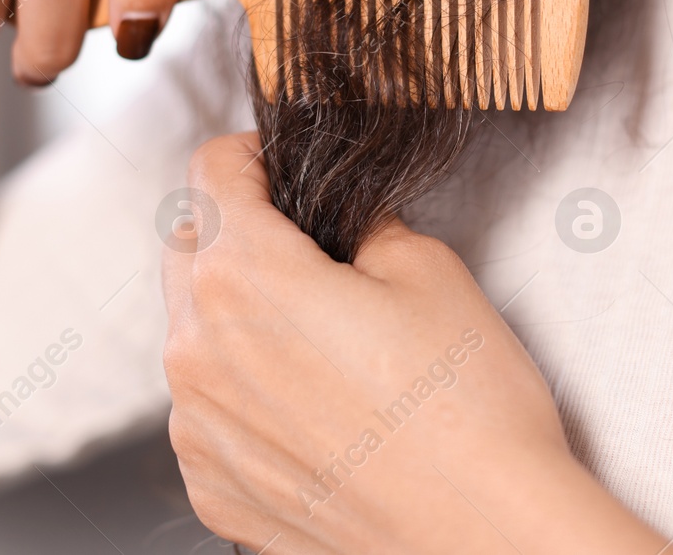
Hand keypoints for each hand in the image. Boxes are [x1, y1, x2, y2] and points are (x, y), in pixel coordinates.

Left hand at [162, 134, 672, 553]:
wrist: (485, 536)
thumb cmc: (468, 410)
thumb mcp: (430, 270)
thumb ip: (362, 225)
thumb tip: (341, 225)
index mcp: (243, 276)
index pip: (211, 172)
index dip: (253, 156)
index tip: (279, 168)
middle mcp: (197, 351)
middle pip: (187, 249)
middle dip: (235, 233)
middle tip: (306, 249)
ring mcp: (197, 429)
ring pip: (192, 335)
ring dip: (235, 318)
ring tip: (321, 341)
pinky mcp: (212, 489)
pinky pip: (207, 412)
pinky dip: (244, 394)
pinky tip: (317, 408)